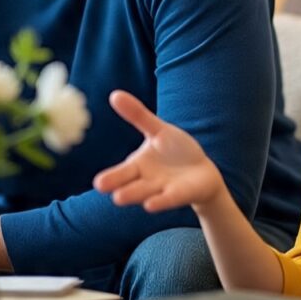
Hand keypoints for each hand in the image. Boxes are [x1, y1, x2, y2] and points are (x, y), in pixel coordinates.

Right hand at [93, 90, 224, 212]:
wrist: (202, 172)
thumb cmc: (175, 151)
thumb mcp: (158, 130)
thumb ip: (138, 116)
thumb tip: (114, 94)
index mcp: (138, 166)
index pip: (122, 173)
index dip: (111, 177)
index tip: (98, 182)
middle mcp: (146, 181)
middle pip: (130, 185)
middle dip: (118, 186)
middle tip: (101, 187)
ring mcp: (163, 189)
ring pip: (146, 193)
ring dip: (134, 195)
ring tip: (118, 197)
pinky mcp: (180, 194)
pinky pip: (169, 198)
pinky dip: (161, 201)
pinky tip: (150, 205)